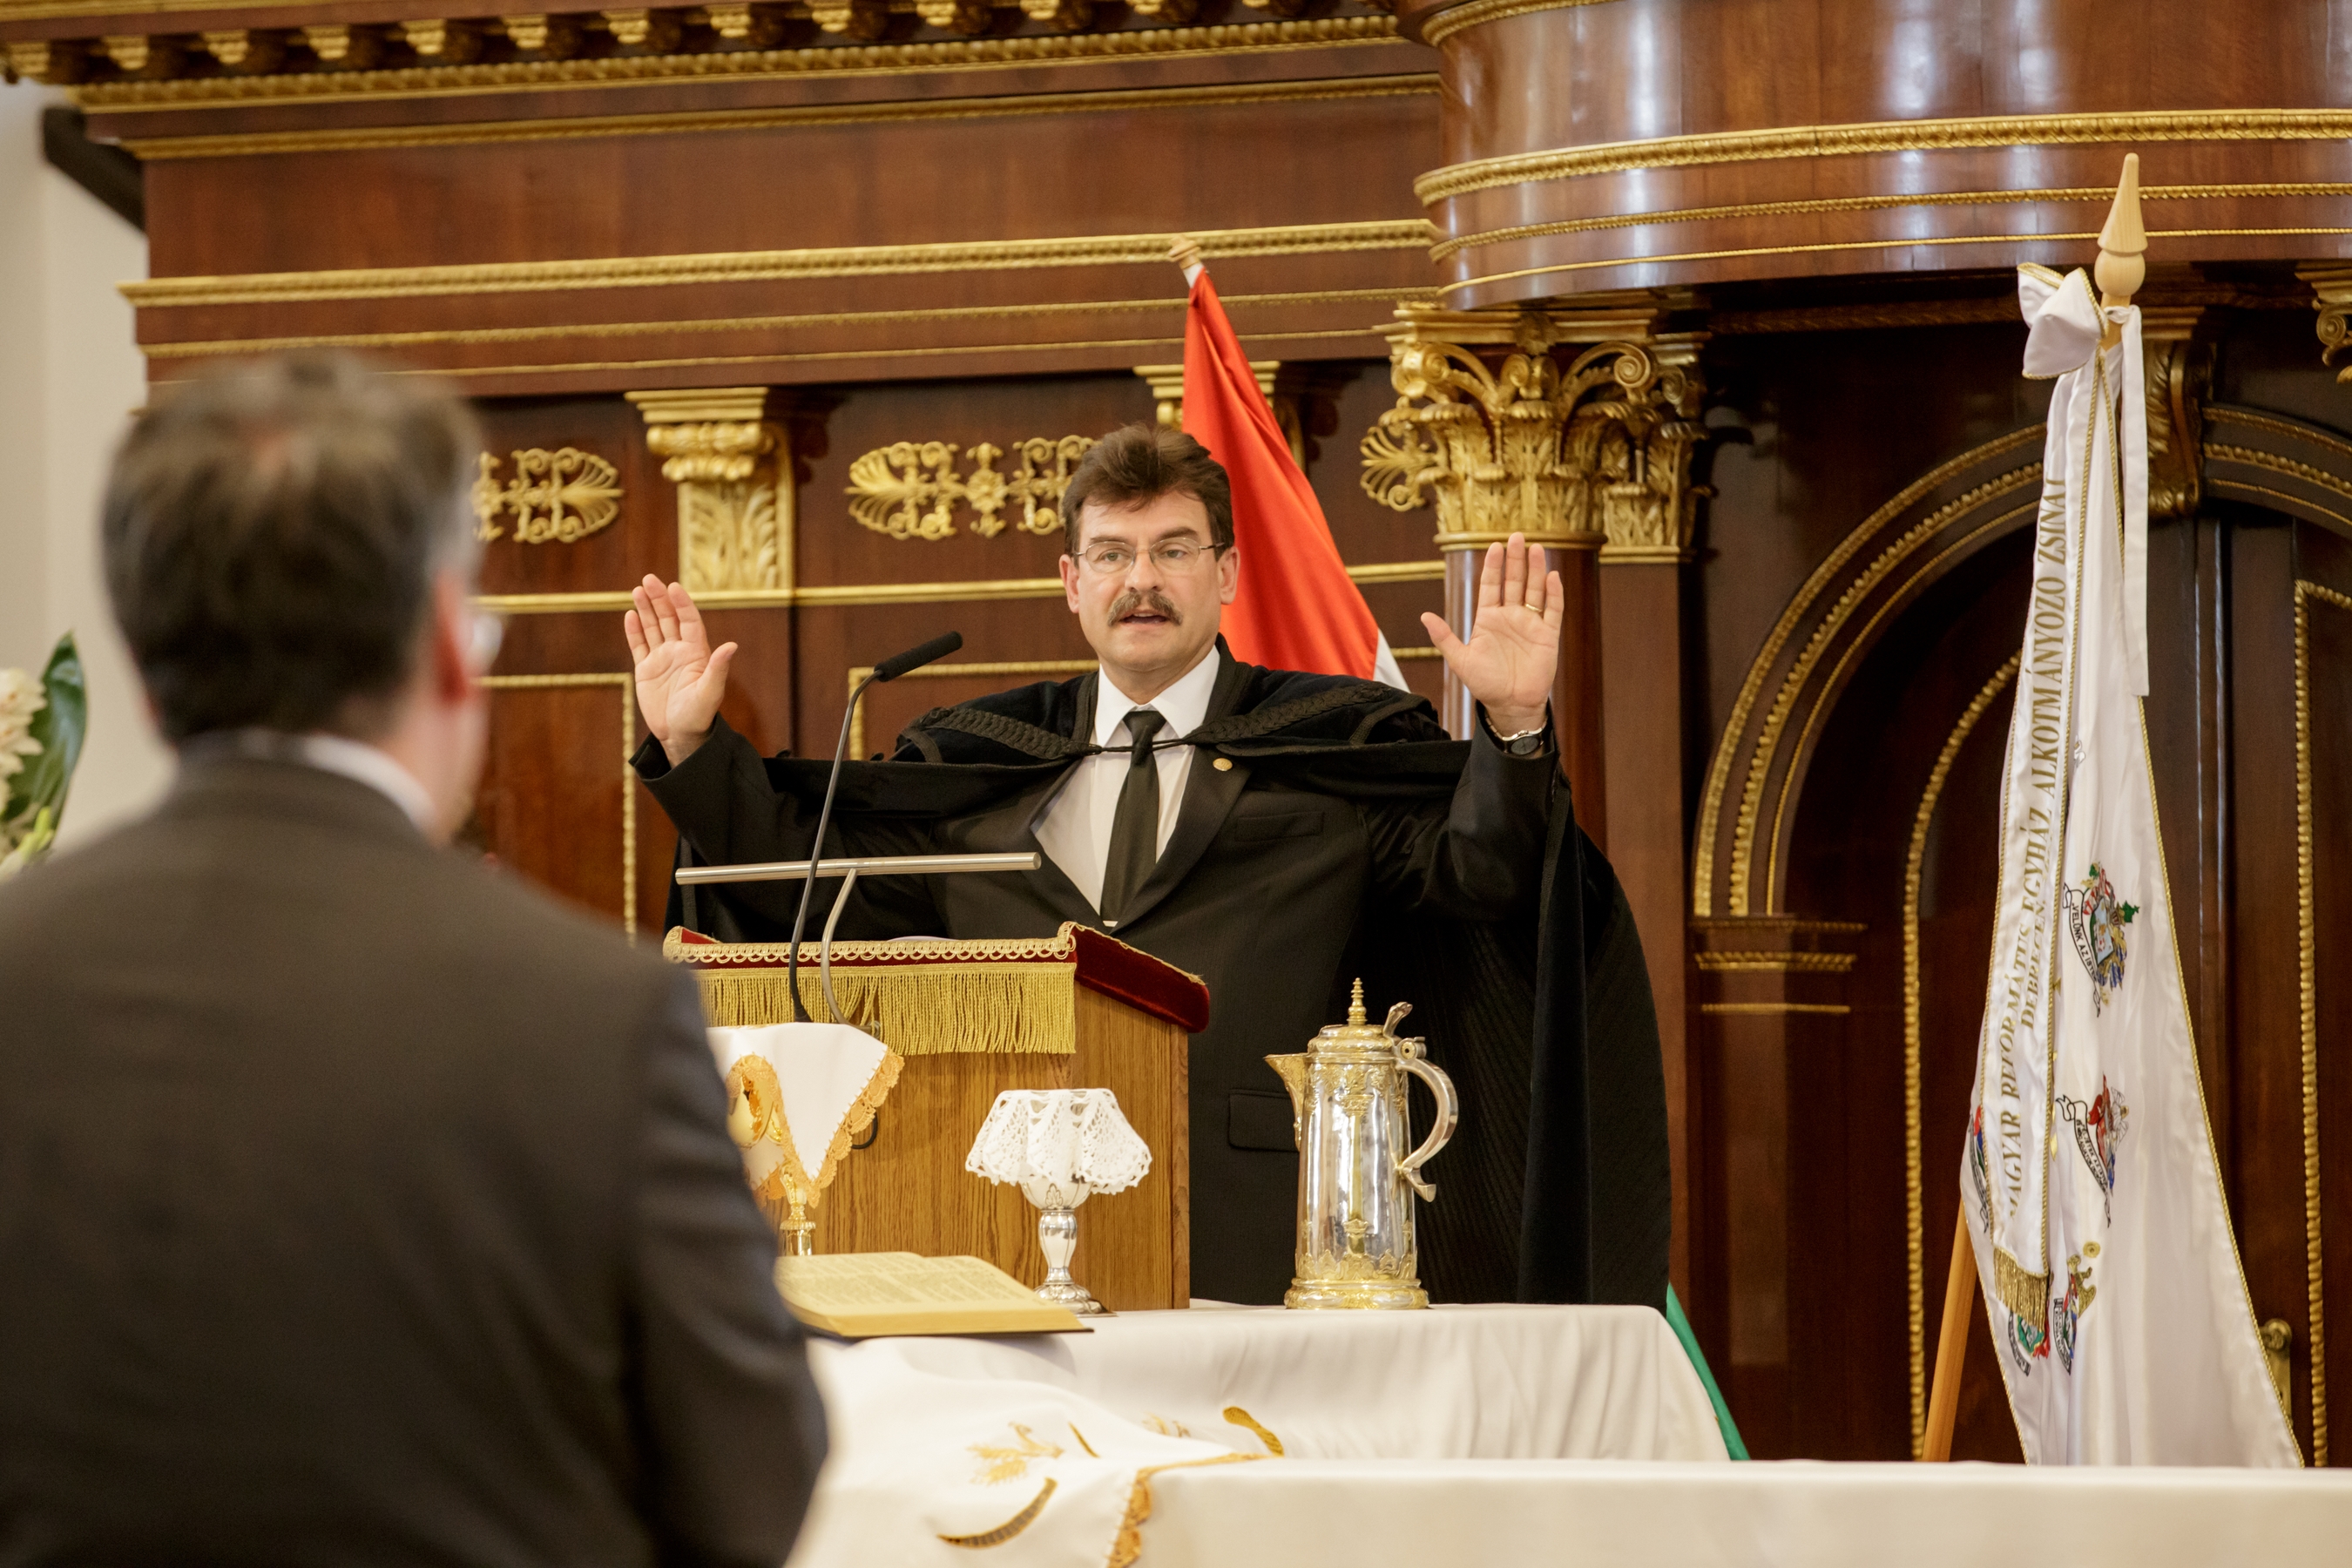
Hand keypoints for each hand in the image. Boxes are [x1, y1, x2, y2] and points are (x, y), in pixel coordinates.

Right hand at [624, 575, 735, 764]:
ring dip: (645, 609)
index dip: (681, 603)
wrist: (680, 735)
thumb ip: (718, 668)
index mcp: (696, 653)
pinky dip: (634, 631)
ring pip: (652, 628)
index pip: (688, 621)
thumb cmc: (699, 715)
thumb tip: (732, 645)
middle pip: (669, 618)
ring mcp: (662, 659)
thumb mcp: (710, 692)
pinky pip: (639, 645)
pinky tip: (629, 615)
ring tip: (637, 590)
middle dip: (659, 599)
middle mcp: (679, 651)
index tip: (673, 587)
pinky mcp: (646, 670)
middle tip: (648, 579)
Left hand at [1419, 533, 1560, 736]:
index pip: (1490, 585)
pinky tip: (1552, 577)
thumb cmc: (1485, 684)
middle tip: (1516, 536)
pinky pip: (1553, 610)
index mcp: (1489, 619)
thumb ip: (1444, 637)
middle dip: (1515, 559)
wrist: (1510, 705)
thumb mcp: (1460, 660)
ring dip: (1536, 570)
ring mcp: (1530, 624)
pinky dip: (1554, 594)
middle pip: (1514, 581)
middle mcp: (1510, 617)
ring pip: (1534, 590)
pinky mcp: (1548, 635)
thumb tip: (1425, 615)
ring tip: (1536, 548)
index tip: (1494, 547)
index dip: (1493, 566)